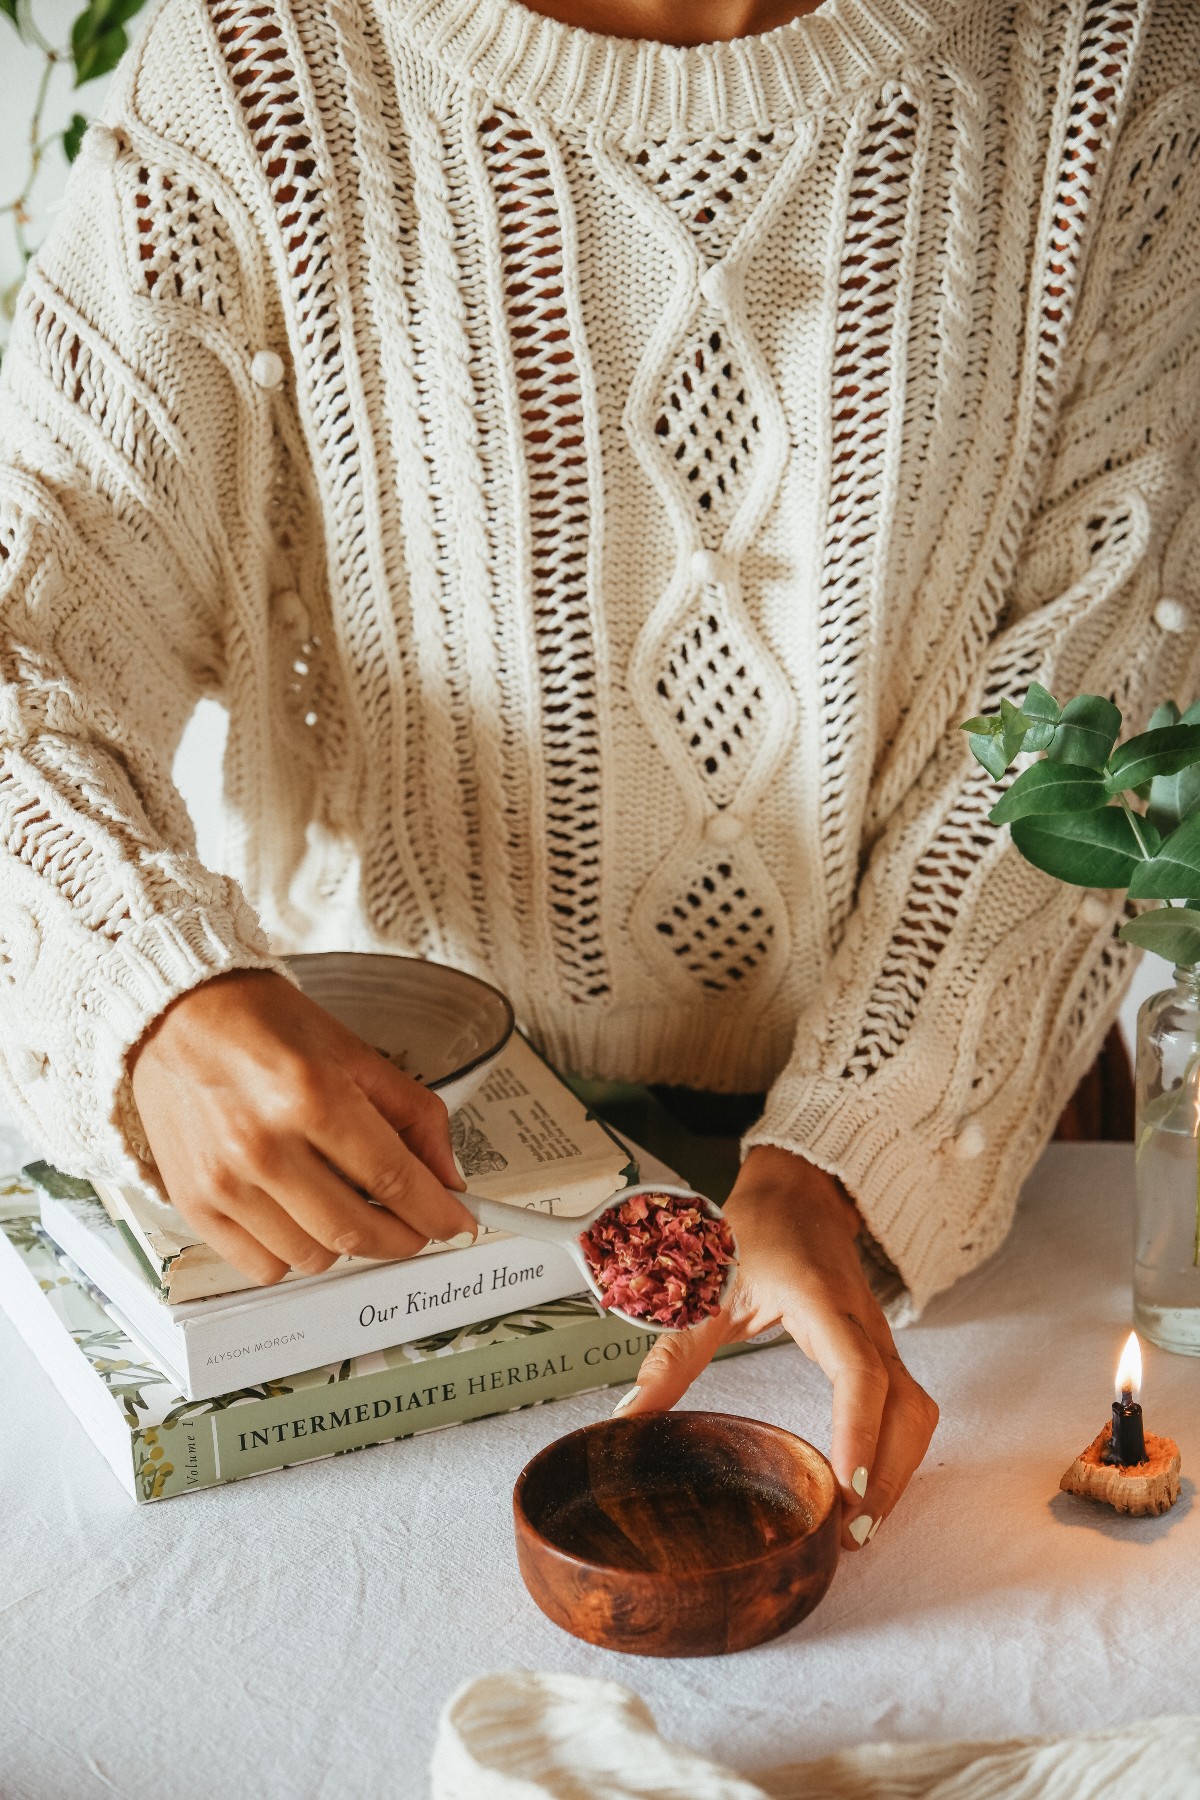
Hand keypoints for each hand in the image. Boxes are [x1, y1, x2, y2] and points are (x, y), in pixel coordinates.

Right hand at [129, 969, 474, 1284]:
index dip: (438, 1212)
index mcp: (312, 1097)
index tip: (459, 1224)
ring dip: (346, 1241)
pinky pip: (263, 1265)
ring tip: (346, 1201)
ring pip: (313, 1256)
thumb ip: (413, 1116)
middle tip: (417, 1224)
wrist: (176, 1013)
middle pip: (357, 1230)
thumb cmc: (264, 1024)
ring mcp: (224, 1181)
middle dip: (404, 1237)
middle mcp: (264, 1145)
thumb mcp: (355, 1053)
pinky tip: (299, 1214)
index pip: (394, 1179)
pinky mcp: (194, 1203)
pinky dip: (294, 1252)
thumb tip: (447, 1179)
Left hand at [620, 1144, 937, 1550]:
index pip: (859, 1373)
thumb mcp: (708, 1284)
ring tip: (860, 1529)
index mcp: (824, 1301)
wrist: (800, 1193)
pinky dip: (898, 1453)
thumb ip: (673, 1351)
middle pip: (904, 1408)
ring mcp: (881, 1338)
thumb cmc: (758, 1231)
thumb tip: (630, 1417)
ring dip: (898, 1472)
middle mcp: (866, 1324)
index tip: (846, 1489)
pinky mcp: (882, 1352)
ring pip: (916, 1413)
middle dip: (886, 1475)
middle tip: (849, 1537)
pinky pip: (909, 1409)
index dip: (858, 1431)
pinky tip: (867, 1489)